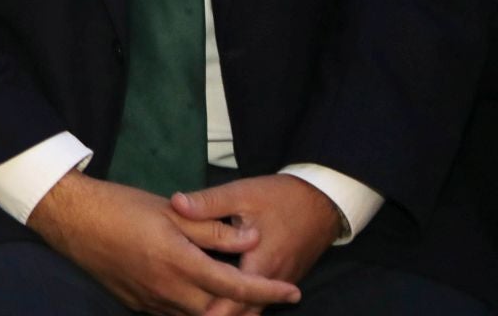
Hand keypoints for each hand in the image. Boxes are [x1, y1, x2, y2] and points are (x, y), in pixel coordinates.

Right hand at [28, 171, 300, 314]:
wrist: (72, 219)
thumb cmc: (121, 206)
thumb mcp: (170, 210)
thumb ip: (213, 228)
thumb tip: (253, 238)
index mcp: (180, 263)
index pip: (236, 286)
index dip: (268, 291)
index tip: (292, 291)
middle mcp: (168, 290)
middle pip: (221, 312)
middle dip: (246, 307)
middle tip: (266, 293)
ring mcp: (151, 302)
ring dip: (220, 309)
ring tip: (234, 293)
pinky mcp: (137, 304)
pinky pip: (175, 314)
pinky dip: (194, 308)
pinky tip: (196, 291)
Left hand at [173, 175, 339, 315]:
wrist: (321, 201)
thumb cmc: (280, 197)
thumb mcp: (242, 193)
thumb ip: (209, 202)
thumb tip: (176, 204)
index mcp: (261, 263)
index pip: (235, 299)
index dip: (212, 312)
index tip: (190, 314)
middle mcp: (273, 281)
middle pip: (244, 312)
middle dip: (218, 315)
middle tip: (188, 313)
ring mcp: (281, 283)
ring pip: (253, 309)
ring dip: (231, 312)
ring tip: (200, 310)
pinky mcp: (283, 280)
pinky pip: (261, 301)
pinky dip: (242, 306)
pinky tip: (220, 302)